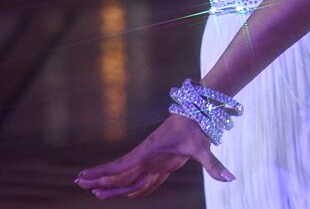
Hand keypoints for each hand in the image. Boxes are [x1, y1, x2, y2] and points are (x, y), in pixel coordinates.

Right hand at [75, 115, 233, 199]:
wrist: (198, 114)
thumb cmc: (197, 129)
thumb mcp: (203, 147)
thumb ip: (213, 165)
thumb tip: (229, 178)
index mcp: (149, 152)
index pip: (122, 167)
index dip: (104, 174)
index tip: (85, 176)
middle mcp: (147, 156)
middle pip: (120, 172)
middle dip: (100, 179)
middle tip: (80, 183)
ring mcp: (152, 160)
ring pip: (128, 177)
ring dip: (113, 185)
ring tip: (96, 193)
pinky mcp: (161, 163)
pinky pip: (143, 179)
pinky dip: (133, 188)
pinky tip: (125, 195)